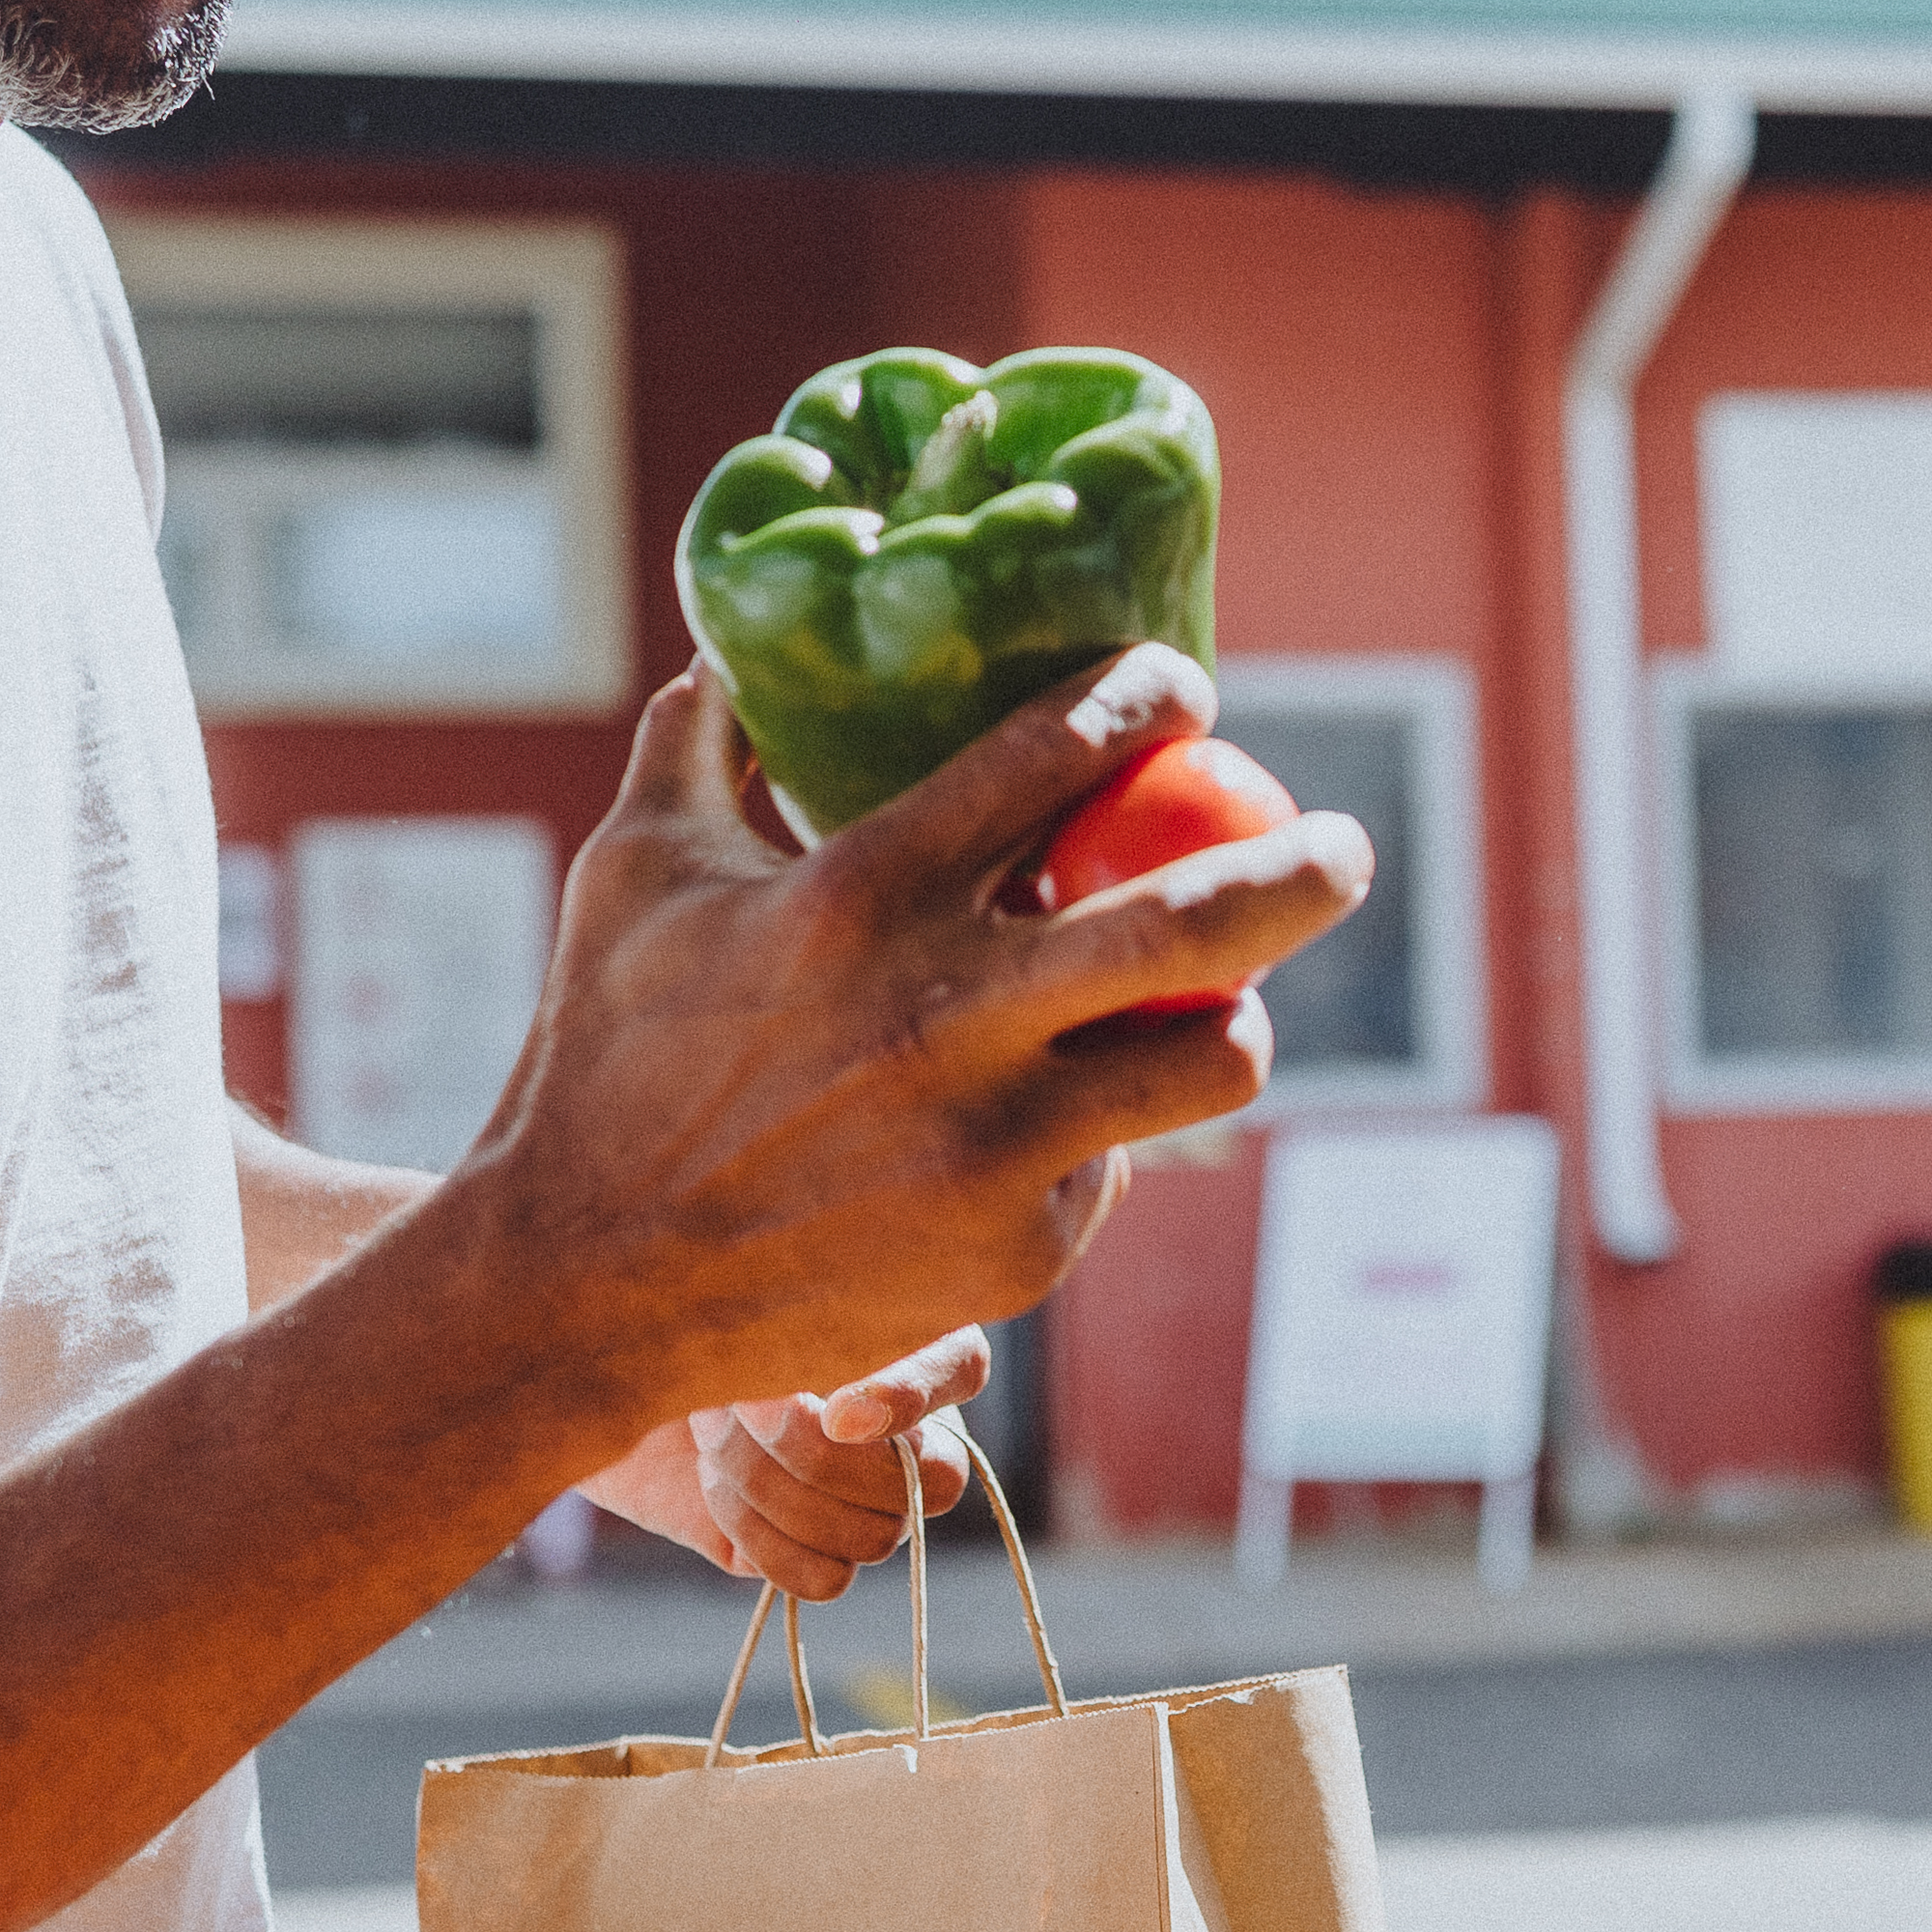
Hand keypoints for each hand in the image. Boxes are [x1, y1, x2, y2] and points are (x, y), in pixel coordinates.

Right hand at [464, 654, 1362, 1429]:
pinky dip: (1107, 1137)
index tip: (1186, 691)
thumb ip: (696, 744)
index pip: (1055, 755)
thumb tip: (734, 646)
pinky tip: (1063, 1126)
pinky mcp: (1016, 1248)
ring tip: (1229, 1009)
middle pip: (1196, 918)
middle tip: (1347, 847)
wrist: (584, 1285)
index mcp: (860, 894)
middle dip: (1303, 870)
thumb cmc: (600, 1060)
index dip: (1147, 702)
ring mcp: (992, 1140)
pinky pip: (1116, 1166)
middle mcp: (946, 1012)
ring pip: (1208, 1061)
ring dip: (1237, 1025)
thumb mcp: (631, 875)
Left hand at [583, 1325, 1002, 1599]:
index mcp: (906, 1341)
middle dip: (821, 1454)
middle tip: (736, 1409)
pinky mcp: (814, 1551)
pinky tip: (714, 1488)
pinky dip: (765, 1539)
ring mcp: (865, 1500)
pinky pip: (826, 1578)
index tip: (834, 1404)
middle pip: (934, 1480)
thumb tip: (819, 1406)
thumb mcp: (725, 1288)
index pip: (962, 1370)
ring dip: (774, 1488)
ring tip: (710, 1436)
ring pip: (874, 1536)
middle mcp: (904, 1432)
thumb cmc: (670, 1307)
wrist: (595, 1365)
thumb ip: (782, 1318)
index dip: (914, 1395)